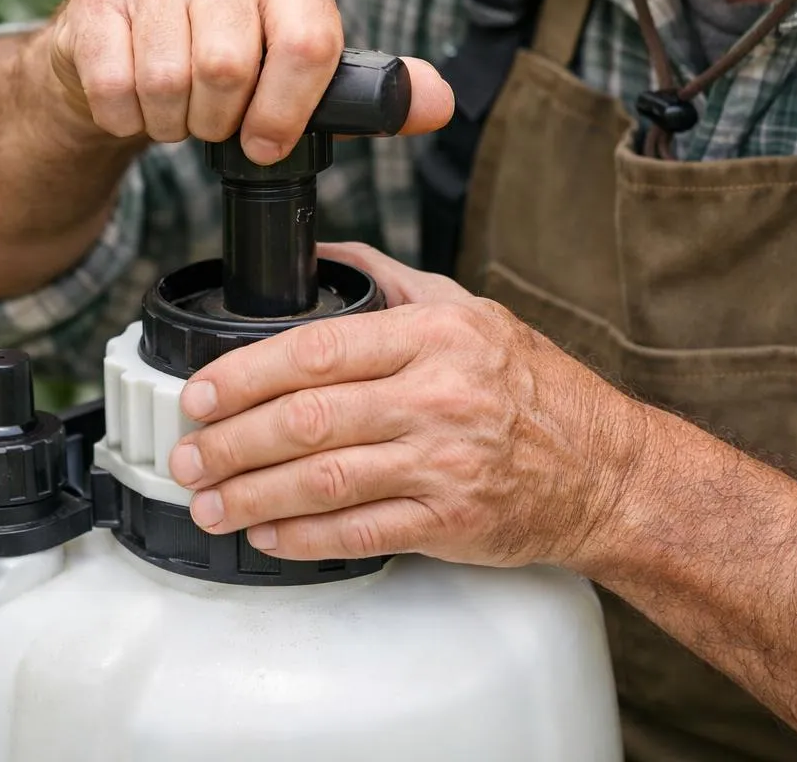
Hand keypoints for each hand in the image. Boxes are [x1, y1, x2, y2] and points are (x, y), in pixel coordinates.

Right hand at [45, 0, 453, 163]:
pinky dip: (124, 117)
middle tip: (214, 124)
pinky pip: (113, 83)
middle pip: (228, 69)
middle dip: (219, 123)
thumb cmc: (235, 75)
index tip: (267, 145)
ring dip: (172, 124)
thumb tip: (441, 103)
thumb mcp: (307, 86)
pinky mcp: (100, 3)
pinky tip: (134, 104)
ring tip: (178, 115)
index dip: (288, 109)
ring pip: (169, 81)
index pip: (307, 41)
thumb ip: (369, 97)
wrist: (132, 58)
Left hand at [167, 242, 636, 568]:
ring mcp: (446, 463)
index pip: (318, 348)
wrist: (608, 470)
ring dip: (252, 494)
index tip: (202, 392)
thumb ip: (394, 284)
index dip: (246, 374)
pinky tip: (267, 535)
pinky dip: (303, 537)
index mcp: (438, 336)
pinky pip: (360, 533)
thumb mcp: (473, 312)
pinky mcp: (451, 521)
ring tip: (208, 500)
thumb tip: (323, 258)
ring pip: (324, 480)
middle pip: (308, 418)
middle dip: (232, 440)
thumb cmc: (538, 389)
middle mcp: (440, 396)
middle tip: (188, 453)